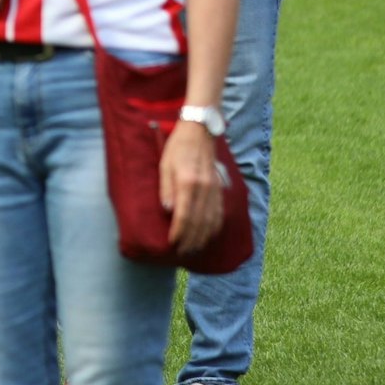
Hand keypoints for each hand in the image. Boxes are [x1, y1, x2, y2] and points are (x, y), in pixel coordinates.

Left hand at [160, 121, 223, 252]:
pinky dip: (214, 227)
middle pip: (199, 222)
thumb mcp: (164, 166)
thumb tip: (167, 211)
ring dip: (203, 238)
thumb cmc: (177, 148)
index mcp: (188, 182)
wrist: (199, 132)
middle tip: (181, 253)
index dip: (179, 232)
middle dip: (190, 240)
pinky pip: (219, 213)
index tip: (172, 244)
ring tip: (193, 249)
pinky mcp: (220, 189)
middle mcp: (204, 188)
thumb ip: (166, 189)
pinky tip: (208, 235)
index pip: (184, 215)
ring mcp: (215, 190)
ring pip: (212, 221)